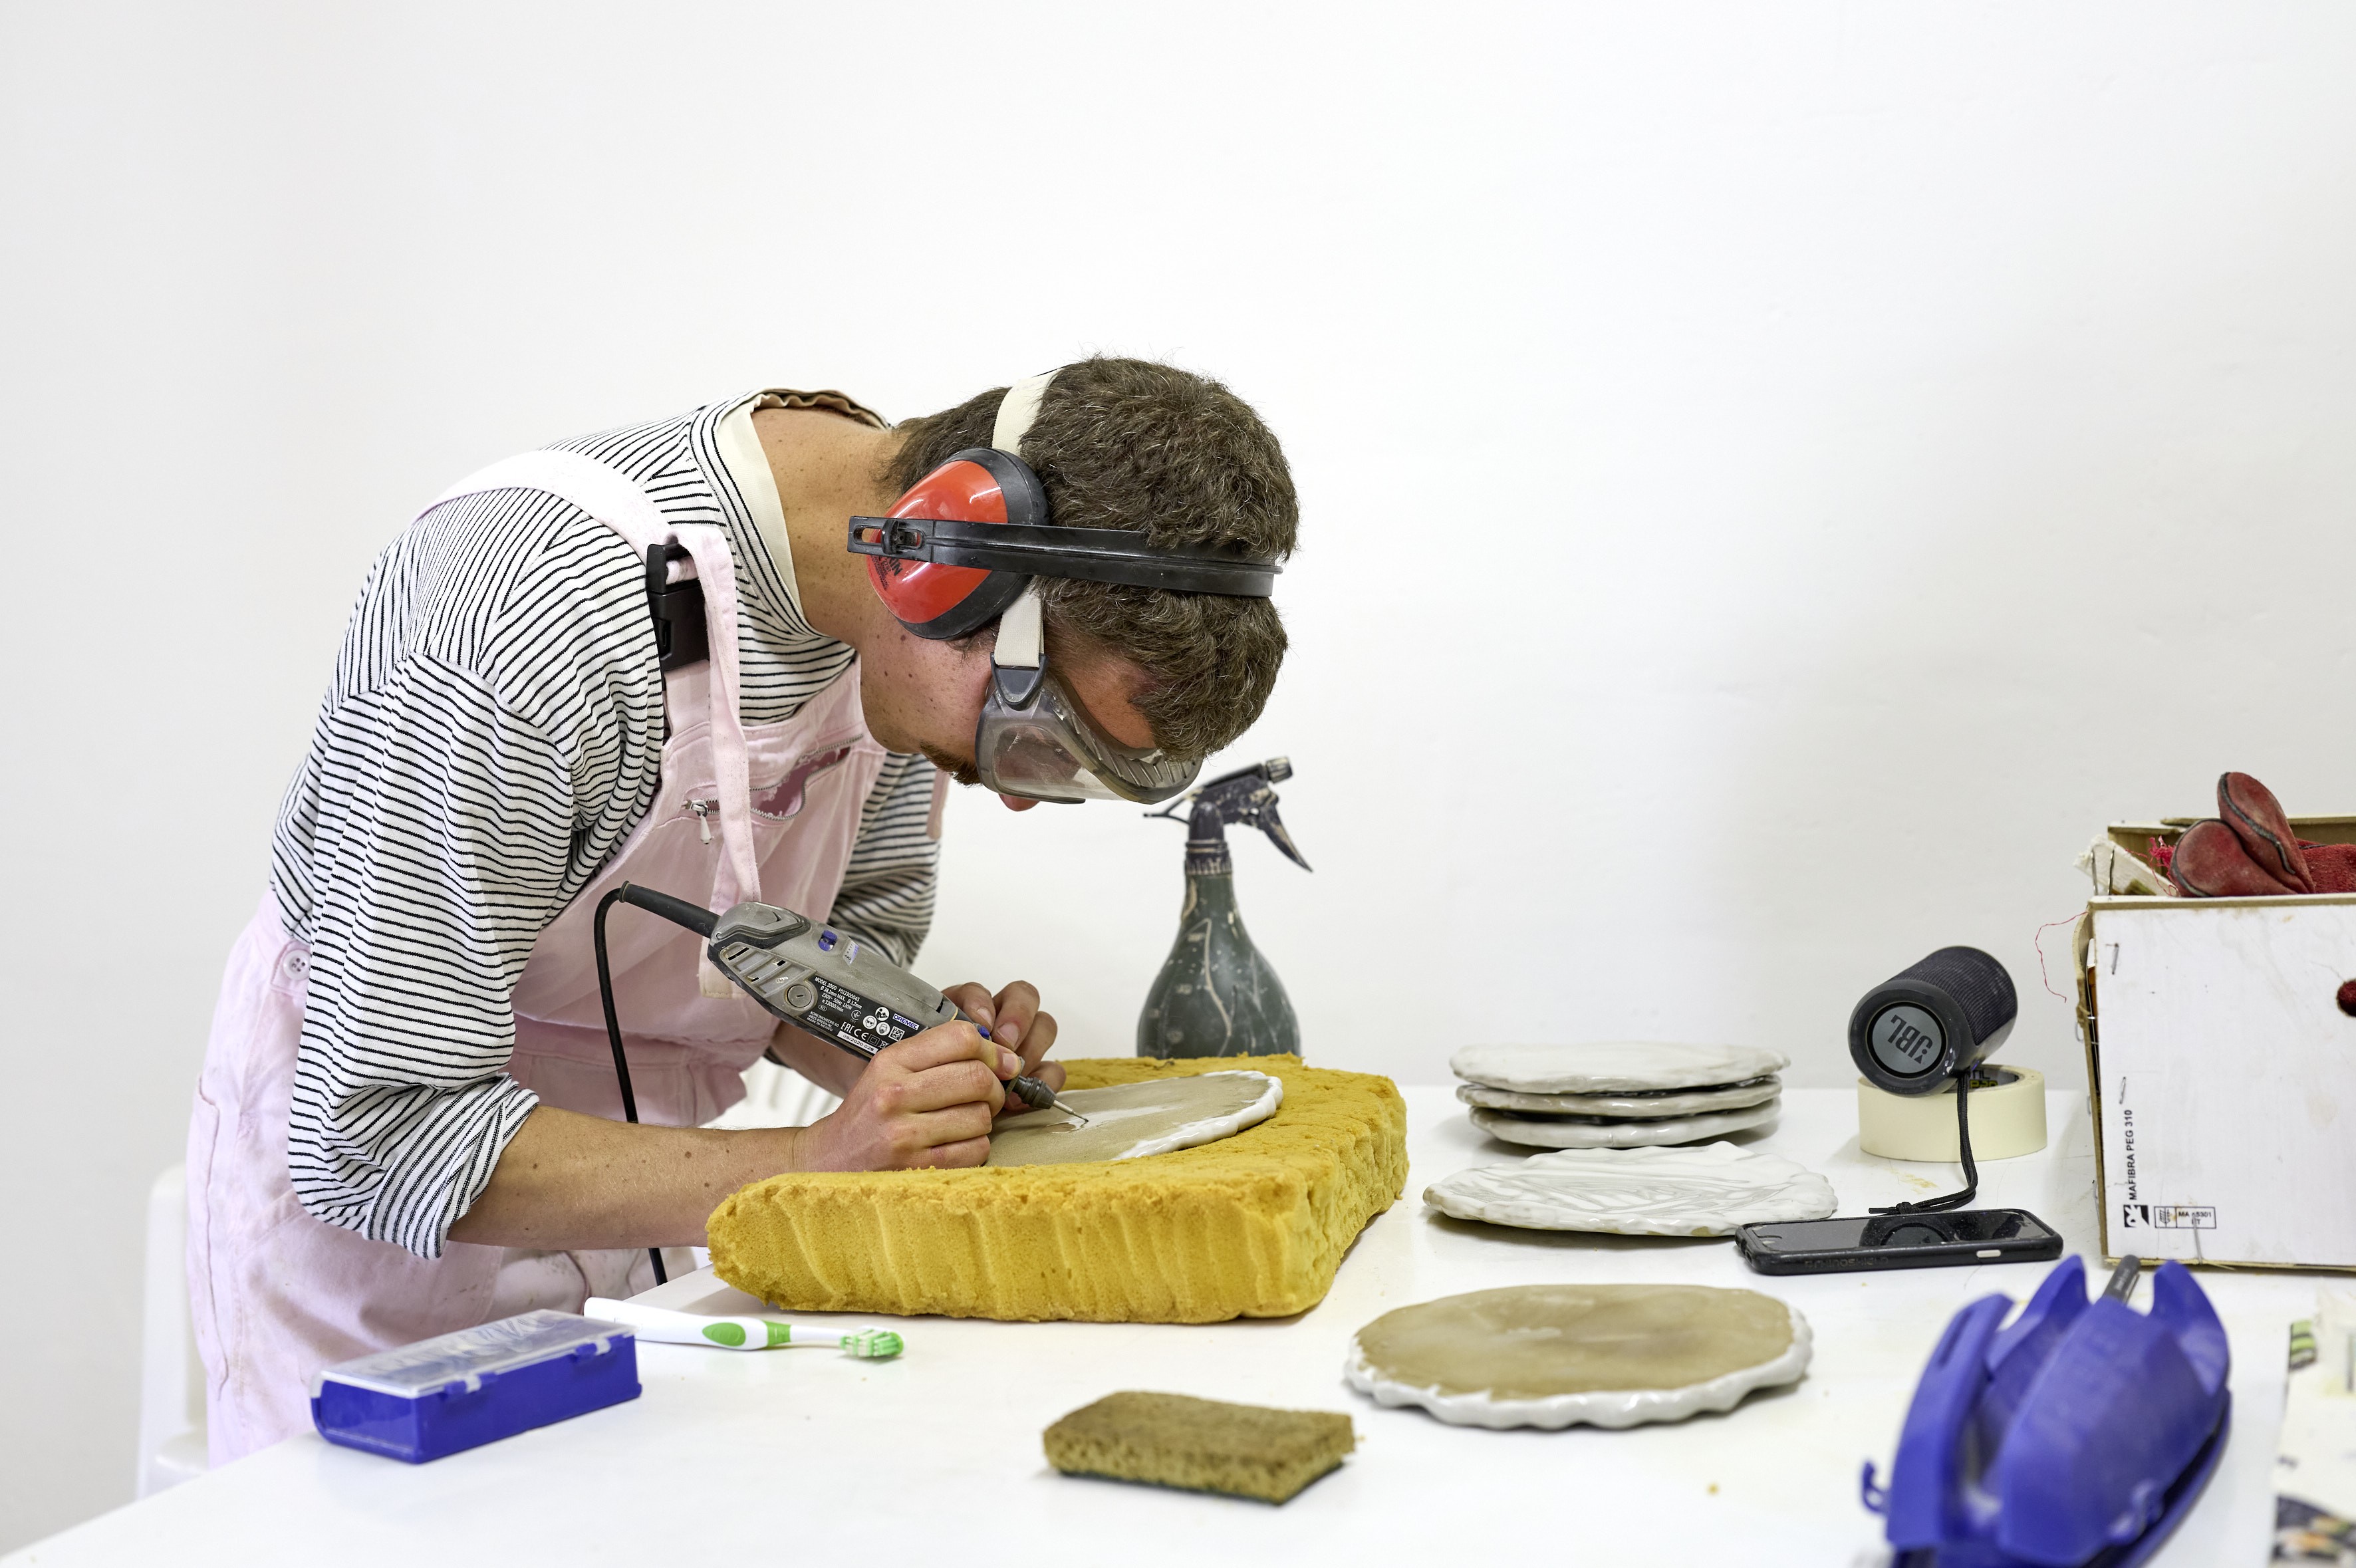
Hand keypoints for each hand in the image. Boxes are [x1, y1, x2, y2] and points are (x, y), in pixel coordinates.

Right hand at [796, 1024, 1018, 1170]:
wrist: (830, 1161)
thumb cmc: (869, 1115)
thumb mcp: (889, 1071)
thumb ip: (937, 1055)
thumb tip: (1004, 1056)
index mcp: (890, 1063)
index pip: (961, 1038)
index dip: (991, 1049)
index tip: (999, 1061)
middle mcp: (894, 1095)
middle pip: (978, 1078)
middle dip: (995, 1087)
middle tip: (988, 1095)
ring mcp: (904, 1135)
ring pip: (981, 1116)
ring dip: (983, 1120)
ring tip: (963, 1121)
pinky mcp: (916, 1169)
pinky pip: (976, 1150)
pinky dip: (975, 1147)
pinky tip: (956, 1144)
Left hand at [942, 979, 1064, 1103]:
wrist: (938, 1111)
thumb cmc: (934, 1082)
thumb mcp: (929, 1056)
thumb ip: (939, 1042)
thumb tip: (956, 1040)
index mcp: (966, 1013)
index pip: (979, 992)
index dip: (982, 1003)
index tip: (979, 1024)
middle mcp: (999, 1020)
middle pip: (1024, 996)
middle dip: (1018, 1017)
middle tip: (1005, 1043)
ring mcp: (1021, 1044)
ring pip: (1044, 1026)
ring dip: (1032, 1047)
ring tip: (1012, 1074)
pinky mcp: (1035, 1073)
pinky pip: (1053, 1069)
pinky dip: (1042, 1082)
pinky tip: (1019, 1098)